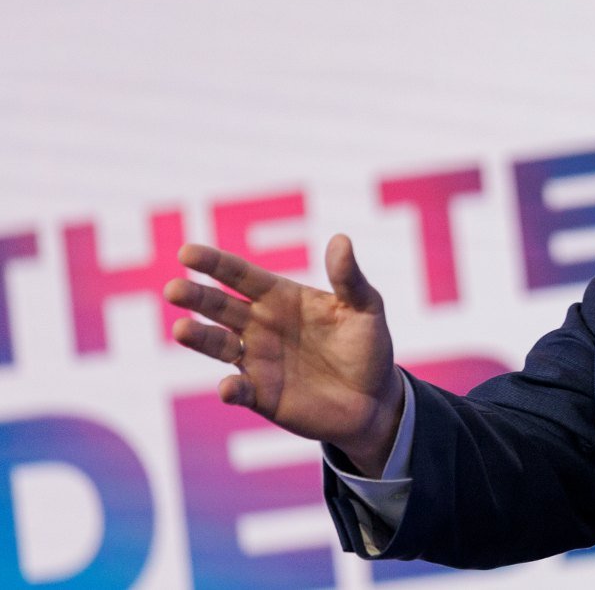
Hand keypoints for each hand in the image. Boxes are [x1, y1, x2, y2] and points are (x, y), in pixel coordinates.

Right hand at [164, 234, 404, 476]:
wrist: (375, 399)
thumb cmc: (368, 346)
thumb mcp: (366, 308)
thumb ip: (349, 278)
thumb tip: (341, 239)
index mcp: (282, 298)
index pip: (242, 276)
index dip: (215, 263)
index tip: (187, 252)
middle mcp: (261, 326)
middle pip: (221, 306)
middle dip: (196, 297)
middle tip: (174, 288)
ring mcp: (258, 360)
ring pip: (219, 345)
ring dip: (200, 339)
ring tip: (181, 331)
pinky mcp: (262, 395)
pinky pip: (239, 390)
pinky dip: (231, 389)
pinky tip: (228, 386)